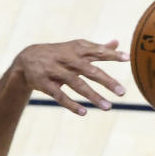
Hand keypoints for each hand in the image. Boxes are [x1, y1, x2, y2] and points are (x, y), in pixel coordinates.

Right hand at [13, 39, 127, 114]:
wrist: (27, 59)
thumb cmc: (58, 54)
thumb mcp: (75, 48)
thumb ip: (96, 48)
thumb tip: (117, 42)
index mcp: (77, 49)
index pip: (97, 51)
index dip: (111, 55)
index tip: (127, 58)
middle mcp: (68, 59)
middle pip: (90, 70)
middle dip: (107, 81)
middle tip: (122, 92)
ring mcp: (56, 71)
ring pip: (77, 85)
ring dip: (93, 96)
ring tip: (108, 107)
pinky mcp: (45, 84)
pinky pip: (60, 95)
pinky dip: (71, 104)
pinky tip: (84, 113)